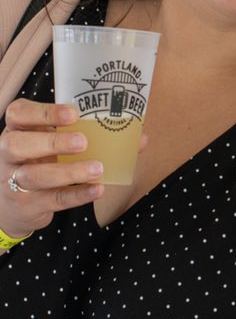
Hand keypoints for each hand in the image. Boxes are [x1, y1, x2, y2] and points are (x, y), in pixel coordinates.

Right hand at [0, 99, 103, 239]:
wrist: (11, 206)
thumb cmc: (42, 163)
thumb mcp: (55, 145)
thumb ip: (92, 136)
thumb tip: (140, 138)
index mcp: (18, 130)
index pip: (18, 114)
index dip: (42, 112)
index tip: (73, 114)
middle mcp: (8, 155)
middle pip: (17, 144)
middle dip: (51, 142)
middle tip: (83, 142)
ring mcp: (12, 181)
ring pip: (34, 176)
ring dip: (68, 172)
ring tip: (97, 169)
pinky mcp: (25, 205)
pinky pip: (51, 200)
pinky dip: (76, 195)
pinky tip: (96, 190)